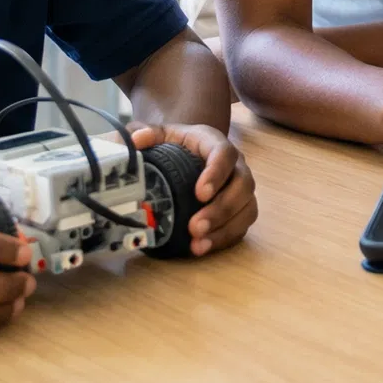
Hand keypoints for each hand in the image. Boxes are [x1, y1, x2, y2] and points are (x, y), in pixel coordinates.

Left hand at [131, 124, 257, 256]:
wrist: (188, 155)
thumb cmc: (176, 146)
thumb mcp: (162, 135)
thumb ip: (149, 134)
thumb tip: (135, 140)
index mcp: (215, 143)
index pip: (225, 154)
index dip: (216, 174)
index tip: (200, 193)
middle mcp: (235, 165)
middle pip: (242, 185)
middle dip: (222, 209)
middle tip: (195, 227)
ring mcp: (240, 189)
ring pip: (247, 208)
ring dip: (225, 228)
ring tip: (198, 244)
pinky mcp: (239, 209)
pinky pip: (242, 225)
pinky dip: (224, 239)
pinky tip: (202, 248)